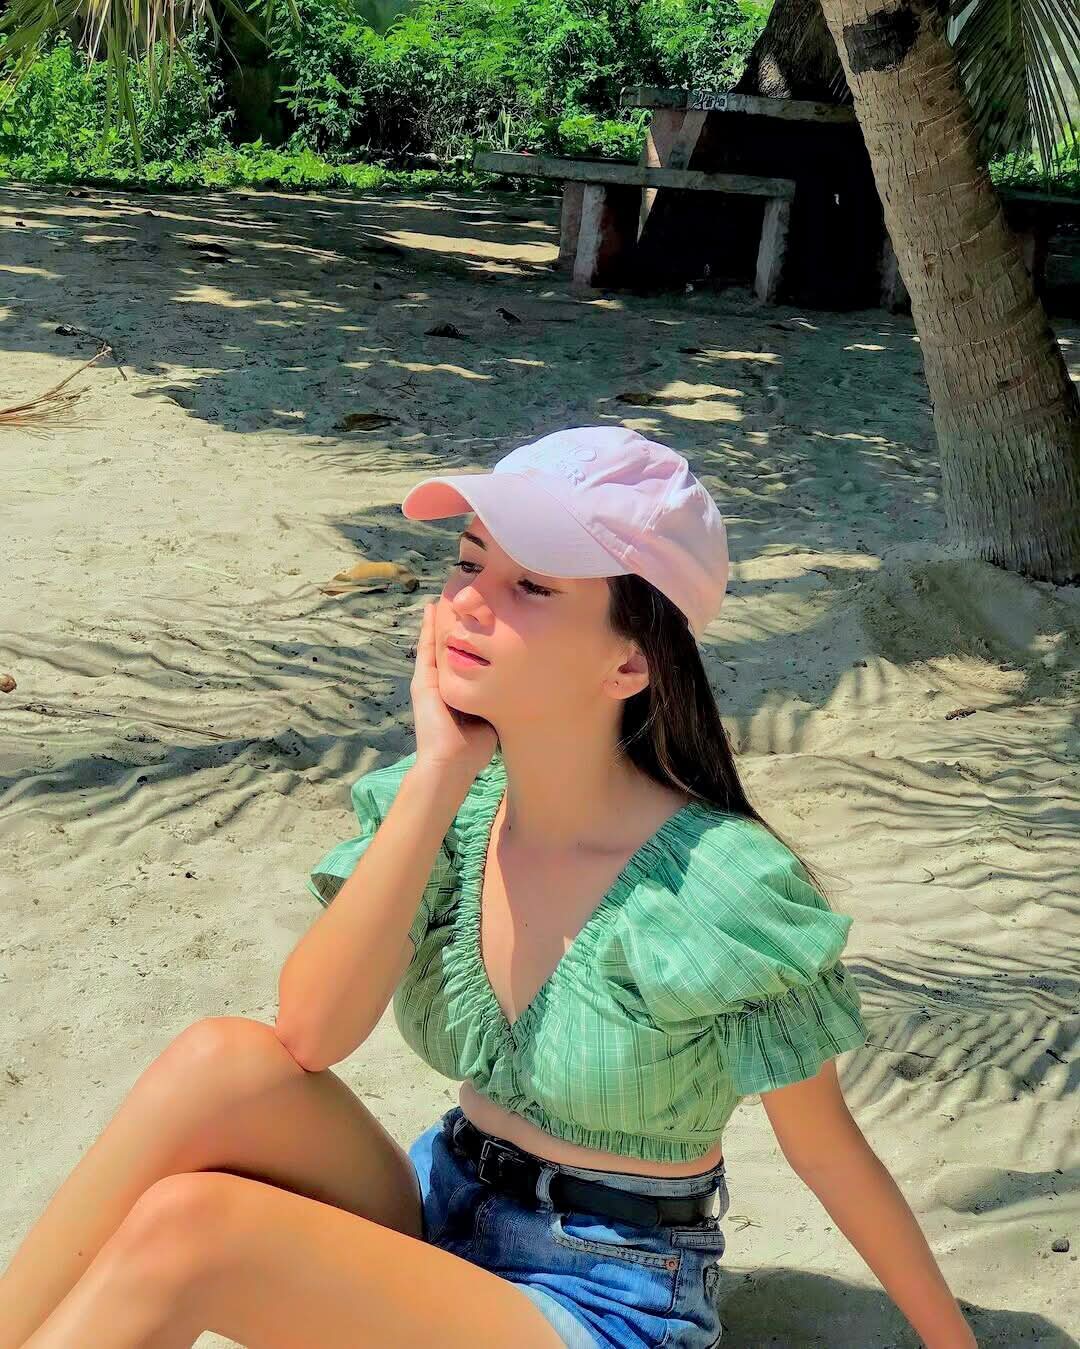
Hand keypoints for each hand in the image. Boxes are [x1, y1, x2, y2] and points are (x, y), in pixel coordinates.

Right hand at [410, 601, 497, 782]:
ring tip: (447, 593)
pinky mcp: (422, 682)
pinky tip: (434, 608)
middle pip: (449, 644)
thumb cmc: (474, 748)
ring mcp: (429, 681)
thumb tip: (527, 684)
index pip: (465, 656)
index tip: (482, 615)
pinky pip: (426, 649)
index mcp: (458, 689)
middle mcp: (442, 682)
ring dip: (441, 618)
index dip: (471, 635)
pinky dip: (429, 628)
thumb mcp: (492, 712)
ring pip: (436, 641)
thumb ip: (502, 696)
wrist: (450, 764)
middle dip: (456, 621)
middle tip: (462, 595)